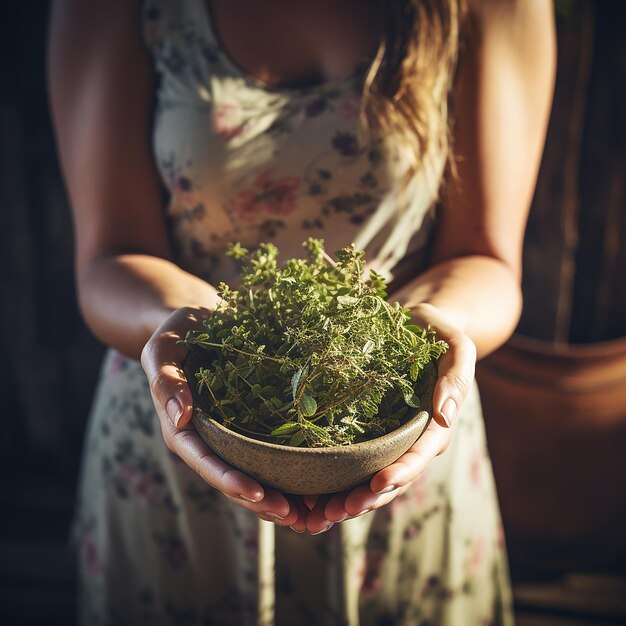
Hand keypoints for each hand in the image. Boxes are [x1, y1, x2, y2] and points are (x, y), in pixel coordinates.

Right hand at [141, 306, 299, 526]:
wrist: (200, 319)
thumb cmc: (177, 332)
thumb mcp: (163, 348)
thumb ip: (165, 380)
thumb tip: (179, 417)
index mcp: (182, 427)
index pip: (204, 460)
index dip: (228, 480)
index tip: (256, 493)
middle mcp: (207, 436)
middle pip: (230, 476)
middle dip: (257, 499)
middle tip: (290, 515)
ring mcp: (230, 431)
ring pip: (251, 470)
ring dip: (275, 493)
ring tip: (306, 511)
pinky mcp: (250, 420)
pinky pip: (267, 448)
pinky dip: (286, 467)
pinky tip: (314, 480)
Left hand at [303, 303, 475, 533]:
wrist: (413, 324)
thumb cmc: (436, 333)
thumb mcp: (456, 346)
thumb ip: (457, 376)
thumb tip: (445, 414)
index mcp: (434, 424)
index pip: (420, 454)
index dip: (401, 471)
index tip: (377, 483)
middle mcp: (411, 437)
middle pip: (392, 477)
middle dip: (367, 498)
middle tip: (336, 513)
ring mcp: (387, 437)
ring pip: (369, 477)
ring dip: (346, 500)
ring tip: (316, 515)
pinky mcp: (366, 429)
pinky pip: (351, 460)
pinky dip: (333, 480)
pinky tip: (308, 495)